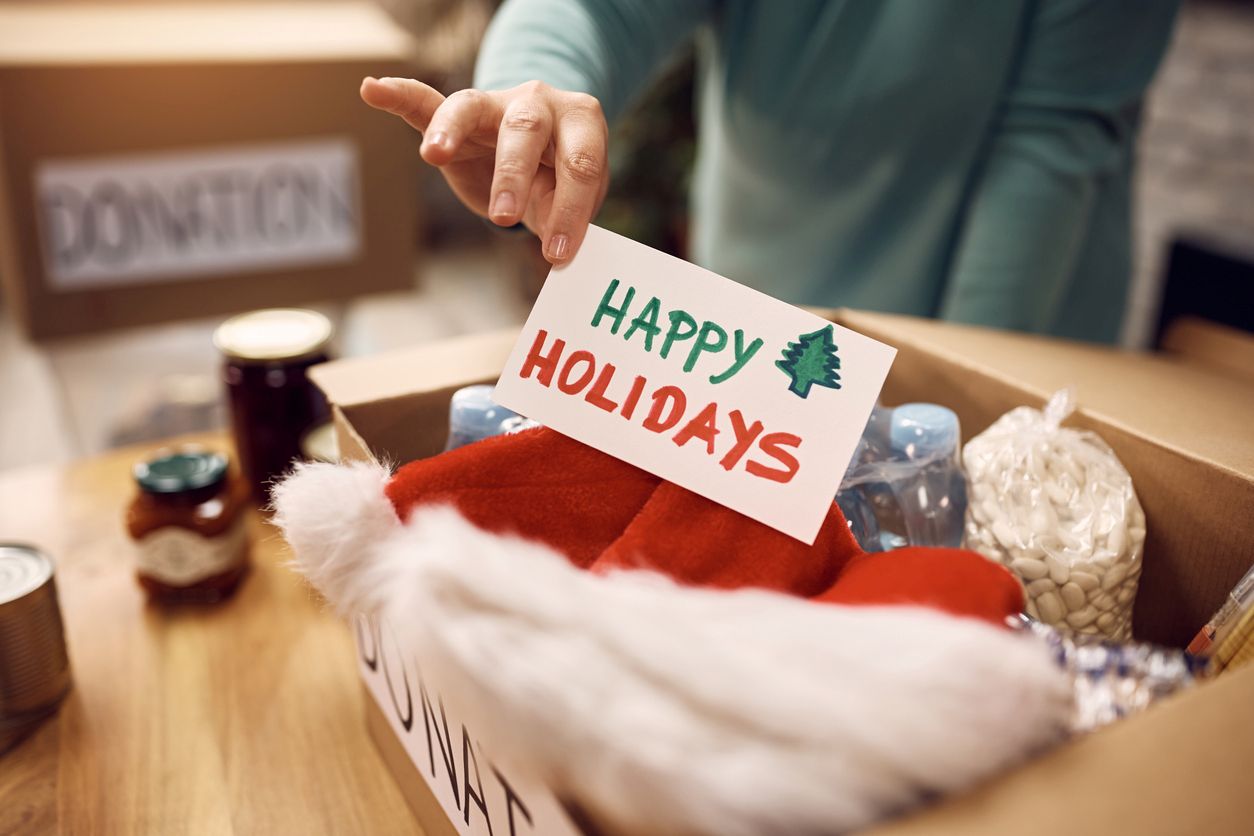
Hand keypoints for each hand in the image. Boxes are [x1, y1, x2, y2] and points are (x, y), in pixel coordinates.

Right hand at [361, 76, 608, 264]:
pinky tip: (372, 90)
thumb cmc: (562, 177)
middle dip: (514, 176)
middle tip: (503, 219)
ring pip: (471, 107)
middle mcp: (538, 102)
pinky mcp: (458, 115)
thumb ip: (563, 217)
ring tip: (433, 155)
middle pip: (525, 131)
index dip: (570, 210)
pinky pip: (425, 101)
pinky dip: (399, 95)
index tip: (558, 253)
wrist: (546, 150)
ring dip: (452, 132)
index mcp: (581, 121)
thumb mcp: (571, 198)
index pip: (579, 163)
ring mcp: (495, 103)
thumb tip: (556, 255)